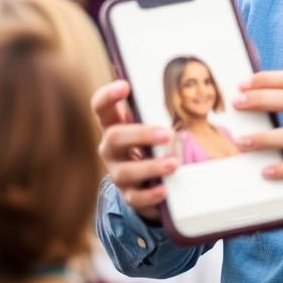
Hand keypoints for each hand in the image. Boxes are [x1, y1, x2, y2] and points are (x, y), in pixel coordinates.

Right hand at [92, 80, 179, 221]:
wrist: (150, 181)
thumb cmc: (152, 144)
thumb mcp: (152, 125)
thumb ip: (157, 111)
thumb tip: (181, 88)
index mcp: (115, 125)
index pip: (101, 107)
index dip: (108, 96)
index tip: (125, 85)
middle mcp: (111, 149)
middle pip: (114, 137)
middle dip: (141, 134)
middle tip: (167, 134)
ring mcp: (118, 173)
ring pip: (125, 171)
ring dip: (151, 166)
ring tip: (174, 163)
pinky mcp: (129, 195)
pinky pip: (135, 197)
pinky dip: (151, 194)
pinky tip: (164, 189)